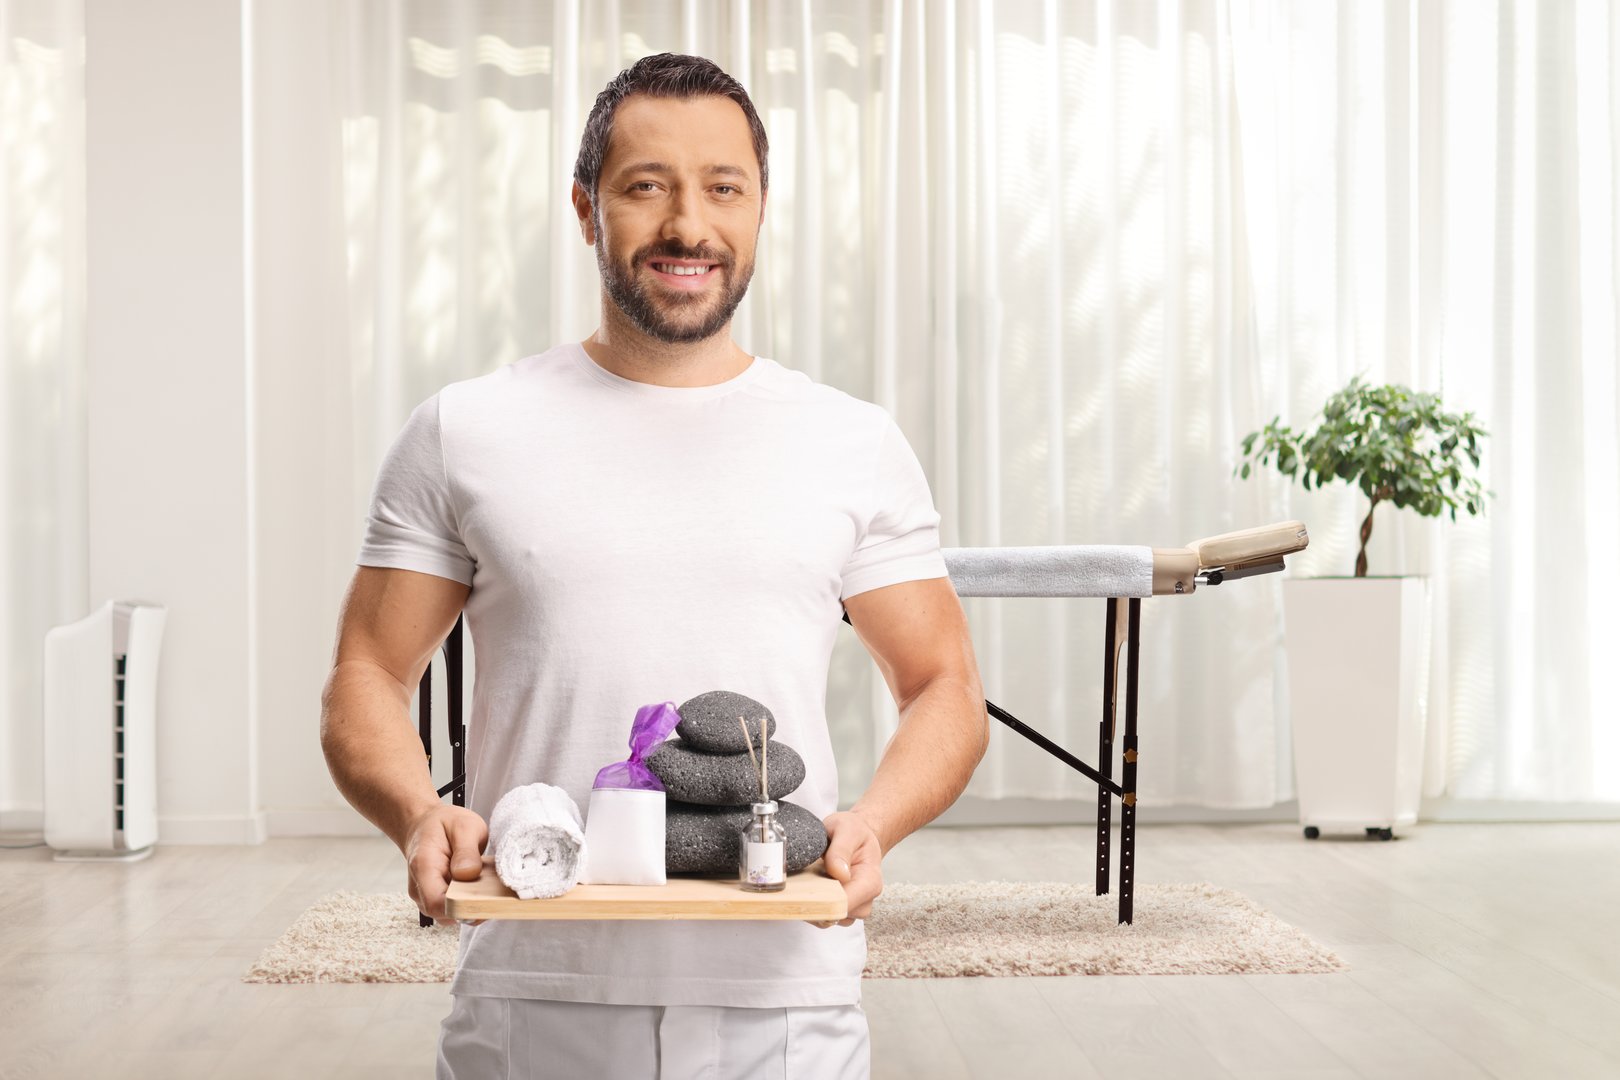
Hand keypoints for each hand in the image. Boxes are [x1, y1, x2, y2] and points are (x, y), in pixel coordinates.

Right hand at [405, 803, 488, 926]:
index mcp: (424, 866)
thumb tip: (469, 874)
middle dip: (470, 906)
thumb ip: (466, 850)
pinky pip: (451, 908)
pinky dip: (466, 901)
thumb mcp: (463, 826)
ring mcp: (424, 895)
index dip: (461, 907)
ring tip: (482, 882)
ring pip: (450, 914)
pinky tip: (476, 885)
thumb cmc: (443, 823)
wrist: (423, 824)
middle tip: (490, 888)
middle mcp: (419, 886)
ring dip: (469, 904)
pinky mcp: (433, 897)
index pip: (436, 903)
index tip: (484, 898)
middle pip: (445, 913)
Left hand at [809, 810, 883, 928]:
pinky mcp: (840, 908)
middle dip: (815, 902)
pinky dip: (812, 905)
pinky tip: (809, 886)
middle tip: (802, 880)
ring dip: (812, 904)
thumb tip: (839, 873)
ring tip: (807, 879)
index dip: (824, 900)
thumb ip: (842, 849)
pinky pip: (822, 916)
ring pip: (827, 919)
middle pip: (835, 915)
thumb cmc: (855, 832)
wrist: (858, 836)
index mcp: (870, 881)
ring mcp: (852, 906)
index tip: (806, 888)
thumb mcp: (848, 829)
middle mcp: (864, 899)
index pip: (846, 903)